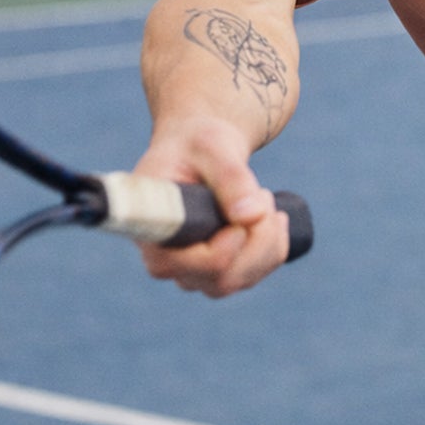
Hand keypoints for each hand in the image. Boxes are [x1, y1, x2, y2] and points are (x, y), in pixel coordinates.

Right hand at [129, 119, 288, 298]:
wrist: (201, 152)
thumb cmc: (197, 144)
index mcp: (149, 228)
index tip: (239, 223)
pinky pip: (255, 274)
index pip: (178, 265)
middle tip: (263, 192)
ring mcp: (192, 272)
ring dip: (267, 240)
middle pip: (219, 280)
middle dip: (256, 239)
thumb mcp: (212, 147)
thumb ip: (230, 177)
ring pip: (240, 279)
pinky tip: (274, 218)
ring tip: (264, 196)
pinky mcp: (217, 272)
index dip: (218, 253)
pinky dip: (274, 247)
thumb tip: (251, 216)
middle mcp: (166, 261)